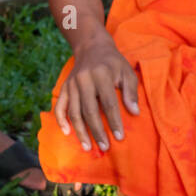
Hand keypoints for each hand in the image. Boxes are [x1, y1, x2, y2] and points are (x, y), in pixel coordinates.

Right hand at [54, 34, 139, 151]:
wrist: (92, 47)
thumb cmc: (113, 63)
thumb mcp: (127, 72)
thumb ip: (131, 92)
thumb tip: (134, 113)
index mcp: (102, 74)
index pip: (108, 102)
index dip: (114, 121)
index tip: (120, 137)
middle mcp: (84, 79)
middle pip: (89, 110)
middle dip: (97, 131)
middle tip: (104, 147)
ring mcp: (72, 84)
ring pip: (74, 111)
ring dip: (80, 131)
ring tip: (88, 147)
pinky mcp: (65, 87)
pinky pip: (60, 106)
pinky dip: (61, 120)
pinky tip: (67, 133)